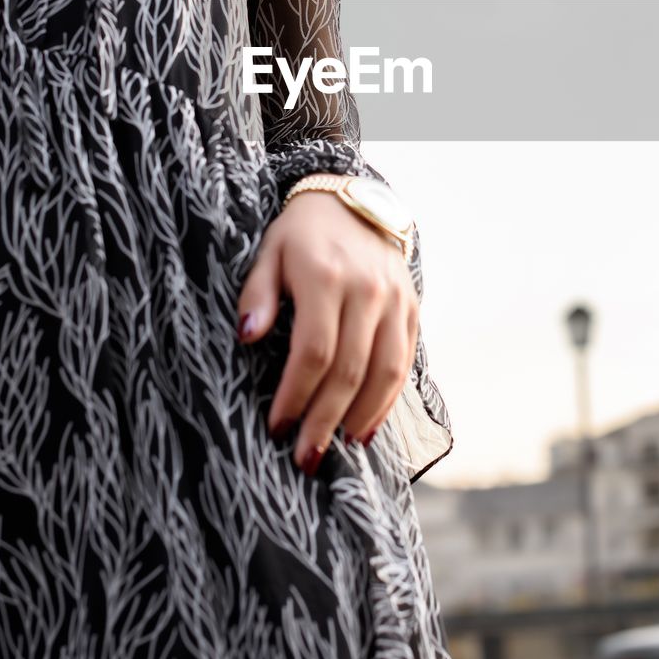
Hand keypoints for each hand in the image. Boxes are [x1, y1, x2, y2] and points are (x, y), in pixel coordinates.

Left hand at [235, 188, 418, 475]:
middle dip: (324, 419)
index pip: (314, 351)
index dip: (296, 395)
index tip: (277, 427)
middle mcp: (367, 290)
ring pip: (384, 372)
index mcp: (325, 276)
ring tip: (336, 448)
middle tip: (304, 456)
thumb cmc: (300, 235)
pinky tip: (365, 426)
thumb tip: (246, 336)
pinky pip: (403, 364)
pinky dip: (386, 401)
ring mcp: (395, 300)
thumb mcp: (268, 252)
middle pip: (349, 369)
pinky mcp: (411, 309)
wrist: (352, 202)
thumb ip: (257, 294)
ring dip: (360, 417)